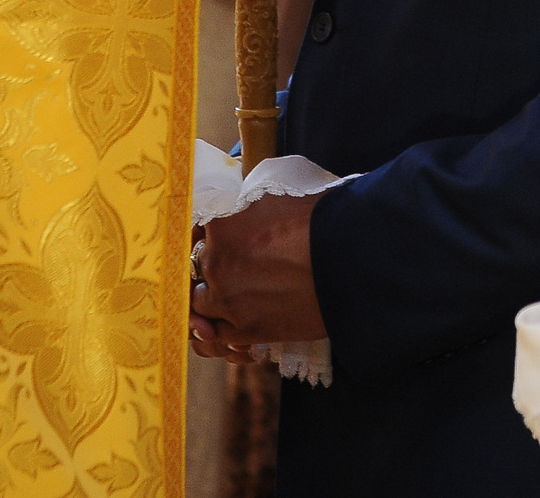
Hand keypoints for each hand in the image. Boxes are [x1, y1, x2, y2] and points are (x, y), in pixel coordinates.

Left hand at [189, 190, 325, 359]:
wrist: (348, 262)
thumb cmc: (320, 222)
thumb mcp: (275, 200)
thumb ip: (245, 210)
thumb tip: (238, 214)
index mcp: (220, 226)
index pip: (193, 236)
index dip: (202, 242)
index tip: (211, 246)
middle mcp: (216, 263)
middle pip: (190, 272)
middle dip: (204, 273)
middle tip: (222, 274)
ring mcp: (228, 299)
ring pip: (198, 307)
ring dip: (209, 304)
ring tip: (227, 301)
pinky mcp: (247, 330)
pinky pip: (217, 339)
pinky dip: (221, 334)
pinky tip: (232, 328)